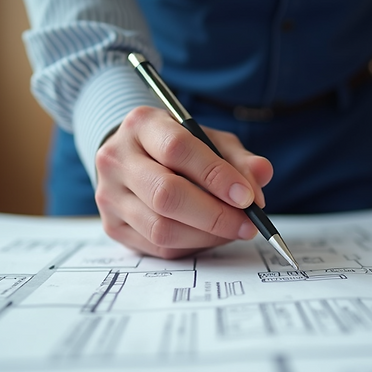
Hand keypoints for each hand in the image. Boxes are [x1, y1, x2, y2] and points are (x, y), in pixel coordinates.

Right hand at [94, 106, 273, 258]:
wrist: (131, 156)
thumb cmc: (176, 147)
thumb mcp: (209, 139)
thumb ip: (237, 157)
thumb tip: (261, 175)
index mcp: (142, 125)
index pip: (177, 149)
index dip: (216, 176)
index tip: (247, 197)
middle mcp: (117, 158)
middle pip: (166, 195)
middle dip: (215, 215)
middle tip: (247, 224)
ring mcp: (109, 195)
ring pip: (161, 227)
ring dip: (206, 235)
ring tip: (232, 230)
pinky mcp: (112, 226)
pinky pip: (157, 246)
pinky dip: (191, 246)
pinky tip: (209, 236)